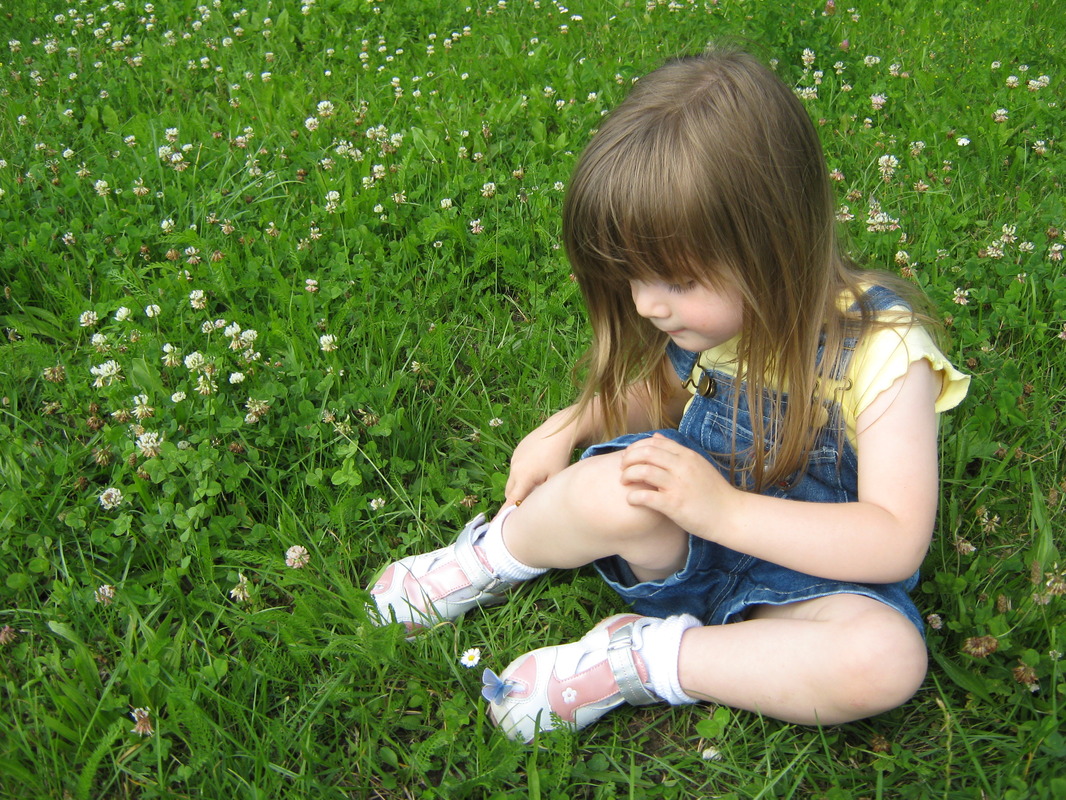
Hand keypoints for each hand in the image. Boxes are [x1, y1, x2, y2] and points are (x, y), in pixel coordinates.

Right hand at [504, 415, 578, 505]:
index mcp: (524, 478)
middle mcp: (515, 469)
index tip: (495, 526)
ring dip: (519, 486)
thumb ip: (542, 496)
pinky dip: (522, 474)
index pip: (511, 501)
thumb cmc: (560, 458)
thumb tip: (533, 509)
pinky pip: (516, 468)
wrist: (558, 432)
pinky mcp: (517, 451)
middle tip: (527, 503)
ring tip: (537, 481)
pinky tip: (537, 467)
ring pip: (512, 480)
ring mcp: (515, 459)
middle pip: (510, 492)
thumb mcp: (554, 480)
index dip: (503, 514)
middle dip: (515, 500)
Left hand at [619, 433, 735, 537]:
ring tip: (624, 482)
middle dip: (628, 459)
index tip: (629, 456)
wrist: (731, 515)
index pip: (654, 442)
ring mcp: (678, 485)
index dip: (636, 447)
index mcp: (687, 455)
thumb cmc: (713, 492)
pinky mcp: (674, 504)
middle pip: (645, 453)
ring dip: (628, 475)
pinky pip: (646, 496)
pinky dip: (634, 496)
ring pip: (643, 471)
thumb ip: (676, 451)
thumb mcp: (698, 464)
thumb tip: (656, 436)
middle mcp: (682, 466)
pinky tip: (631, 500)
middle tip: (622, 469)